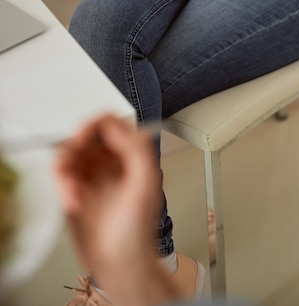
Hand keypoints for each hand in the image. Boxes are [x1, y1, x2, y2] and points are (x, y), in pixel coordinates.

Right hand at [53, 115, 159, 280]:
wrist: (120, 266)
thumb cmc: (136, 232)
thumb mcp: (144, 184)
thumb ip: (135, 149)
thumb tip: (116, 124)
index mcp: (132, 155)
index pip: (111, 124)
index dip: (93, 126)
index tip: (81, 138)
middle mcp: (113, 162)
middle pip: (86, 136)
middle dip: (74, 148)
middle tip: (69, 163)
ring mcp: (95, 177)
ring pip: (71, 154)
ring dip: (65, 170)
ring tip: (71, 191)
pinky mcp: (78, 192)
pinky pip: (63, 175)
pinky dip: (62, 185)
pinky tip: (71, 201)